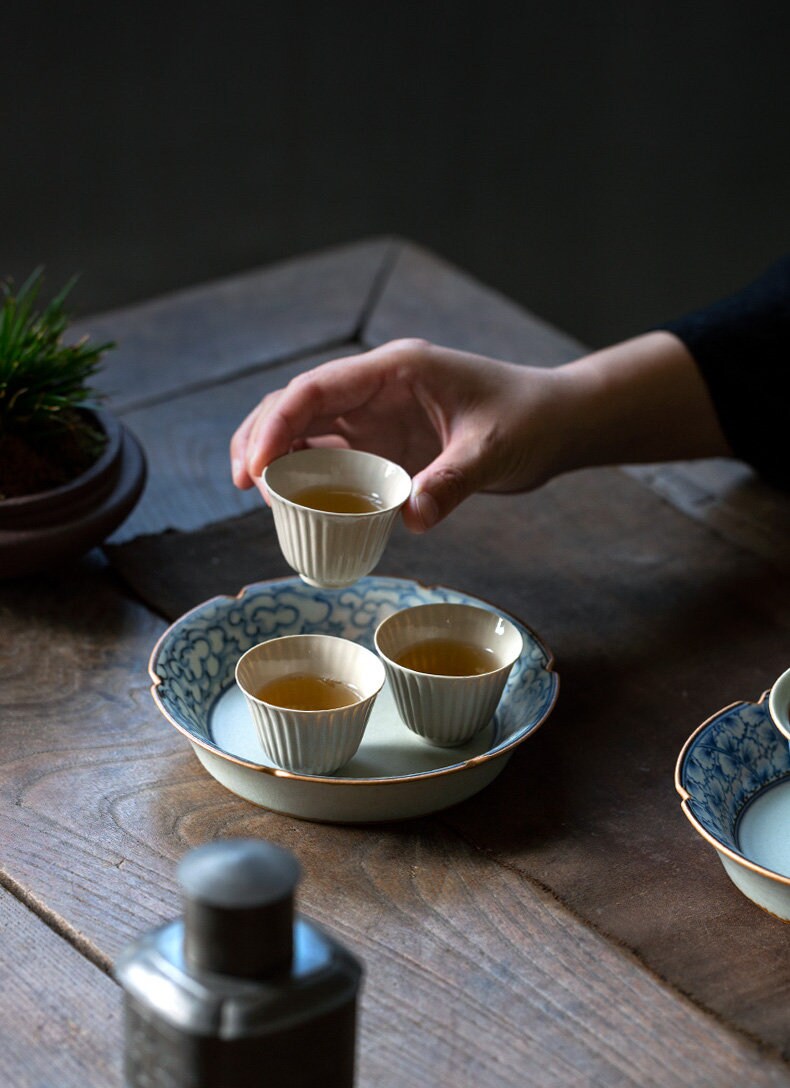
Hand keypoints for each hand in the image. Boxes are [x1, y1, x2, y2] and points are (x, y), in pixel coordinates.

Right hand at [230, 339, 563, 531]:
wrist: (554, 423)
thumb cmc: (528, 420)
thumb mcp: (493, 450)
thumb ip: (453, 481)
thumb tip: (410, 519)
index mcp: (396, 370)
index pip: (316, 388)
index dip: (277, 424)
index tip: (257, 468)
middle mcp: (377, 388)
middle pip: (296, 403)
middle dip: (260, 437)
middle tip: (244, 485)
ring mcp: (377, 415)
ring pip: (305, 427)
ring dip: (275, 456)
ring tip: (255, 495)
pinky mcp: (384, 443)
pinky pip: (331, 455)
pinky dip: (306, 475)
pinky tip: (293, 502)